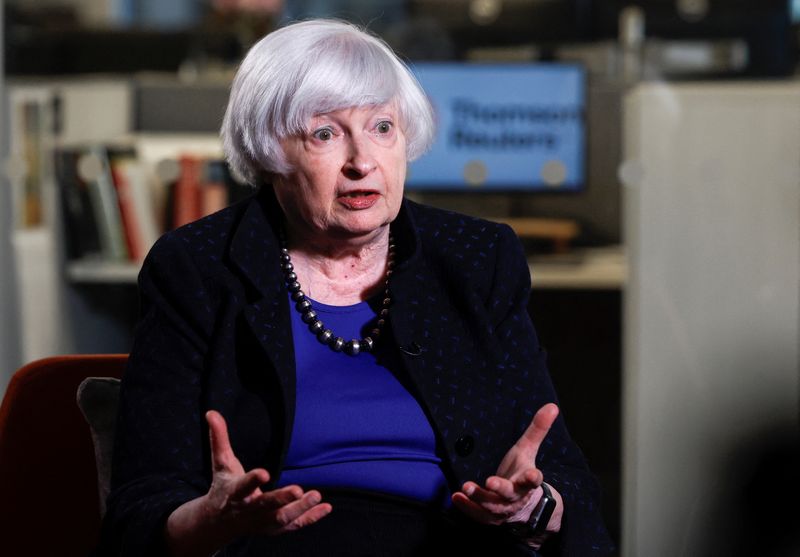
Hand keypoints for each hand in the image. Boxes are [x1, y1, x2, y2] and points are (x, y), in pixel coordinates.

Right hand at [165, 411, 331, 555]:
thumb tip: (211, 412)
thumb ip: (219, 439)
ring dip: (299, 508)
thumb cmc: (223, 487)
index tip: (265, 473)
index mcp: (235, 493)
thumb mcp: (221, 463)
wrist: (218, 523)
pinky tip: (326, 507)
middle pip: (265, 506)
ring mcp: (262, 522)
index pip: (243, 486)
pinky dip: (310, 518)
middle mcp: (248, 510)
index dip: (253, 480)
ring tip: (316, 495)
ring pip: (281, 518)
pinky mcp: (274, 528)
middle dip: (281, 499)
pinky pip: (294, 525)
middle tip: (298, 490)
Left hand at [451, 403, 559, 526]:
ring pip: (492, 506)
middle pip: (509, 494)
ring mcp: (502, 509)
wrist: (521, 505)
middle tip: (490, 482)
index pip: (533, 480)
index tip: (533, 475)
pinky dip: (467, 507)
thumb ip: (537, 429)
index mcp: (527, 481)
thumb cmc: (520, 471)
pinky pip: (477, 515)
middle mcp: (516, 497)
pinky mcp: (489, 517)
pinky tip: (456, 496)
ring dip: (479, 497)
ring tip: (466, 487)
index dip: (533, 478)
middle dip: (500, 488)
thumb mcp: (527, 449)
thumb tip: (552, 406)